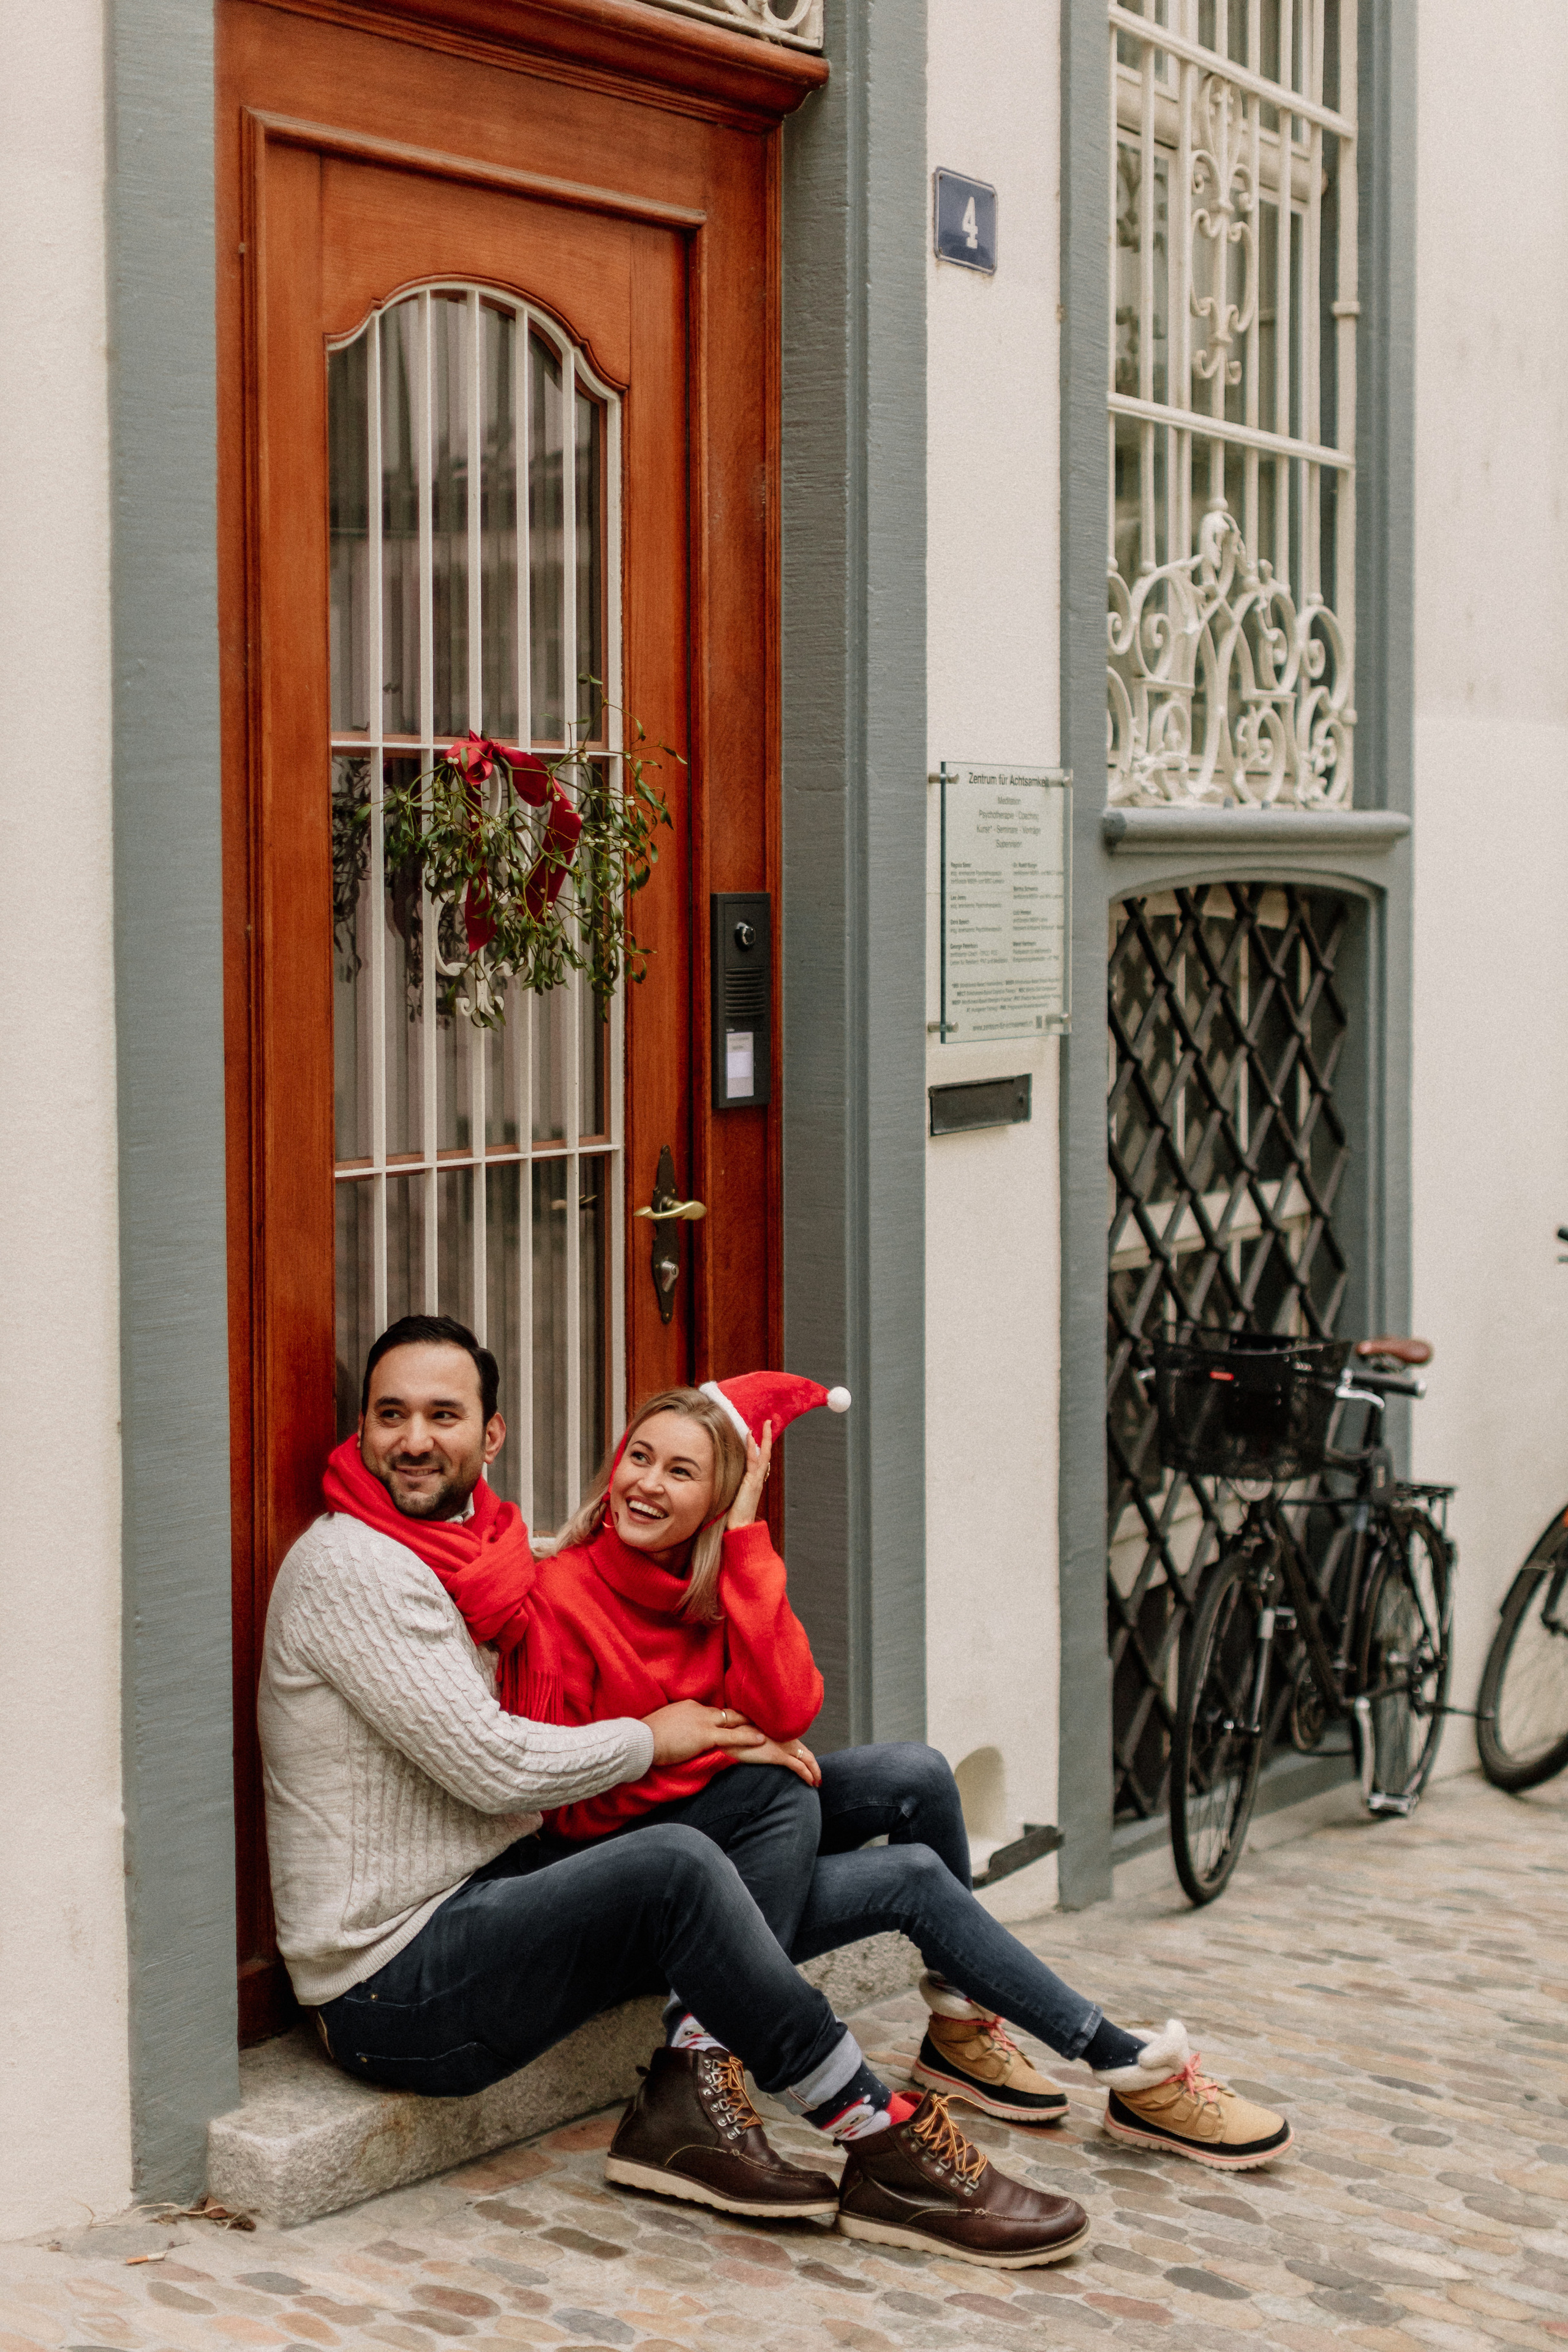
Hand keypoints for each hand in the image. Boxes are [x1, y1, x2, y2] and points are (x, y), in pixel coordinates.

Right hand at [643, 1699, 767, 1766]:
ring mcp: (703, 1722)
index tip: (732, 1719)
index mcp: (688, 1706)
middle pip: (725, 1712)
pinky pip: (732, 1736)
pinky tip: (760, 1739)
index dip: (723, 1717)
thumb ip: (677, 1726)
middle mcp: (698, 1709)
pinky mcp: (705, 1736)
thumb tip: (680, 1733)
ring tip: (766, 1727)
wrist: (641, 1740)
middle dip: (741, 1715)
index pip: (710, 1711)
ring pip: (732, 1721)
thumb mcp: (664, 1725)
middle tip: (757, 1717)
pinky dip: (748, 1737)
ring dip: (749, 1725)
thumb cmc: (647, 1736)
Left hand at [726, 1420, 772, 1530]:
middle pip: (766, 1454)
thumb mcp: (735, 1494)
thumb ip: (733, 1484)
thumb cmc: (734, 1513)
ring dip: (765, 1438)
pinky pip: (753, 1462)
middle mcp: (758, 1479)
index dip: (761, 1446)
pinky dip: (753, 1448)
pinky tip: (750, 1436)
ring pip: (764, 1455)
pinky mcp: (752, 1483)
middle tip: (769, 1422)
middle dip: (768, 1437)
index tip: (759, 1434)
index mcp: (755, 1481)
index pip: (760, 1459)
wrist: (739, 1527)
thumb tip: (726, 1476)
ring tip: (765, 1424)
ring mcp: (757, 1480)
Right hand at [732, 1736, 821, 1788]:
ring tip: (816, 1781)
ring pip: (807, 1759)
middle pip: (807, 1752)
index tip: (808, 1765)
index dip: (805, 1756)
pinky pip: (799, 1767)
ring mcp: (783, 1745)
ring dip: (814, 1772)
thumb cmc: (736, 1734)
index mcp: (779, 1731)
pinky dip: (808, 1775)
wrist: (729, 1734)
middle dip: (814, 1766)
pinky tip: (810, 1782)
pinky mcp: (778, 1755)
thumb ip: (762, 1740)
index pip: (798, 1745)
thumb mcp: (752, 1736)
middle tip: (817, 1776)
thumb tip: (764, 1747)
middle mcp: (785, 1737)